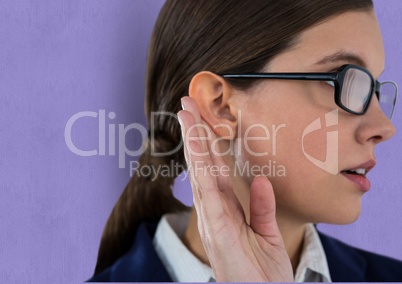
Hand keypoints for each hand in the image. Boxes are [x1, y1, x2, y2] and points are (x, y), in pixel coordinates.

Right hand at [177, 96, 293, 281]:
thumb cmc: (262, 274)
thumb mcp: (267, 235)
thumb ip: (262, 207)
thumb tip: (259, 181)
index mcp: (225, 211)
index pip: (212, 171)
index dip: (206, 144)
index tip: (201, 120)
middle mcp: (214, 211)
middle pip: (201, 165)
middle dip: (194, 134)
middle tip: (186, 105)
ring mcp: (212, 219)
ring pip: (199, 172)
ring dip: (193, 142)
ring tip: (186, 114)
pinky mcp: (217, 229)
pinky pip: (208, 192)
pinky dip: (201, 167)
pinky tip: (197, 145)